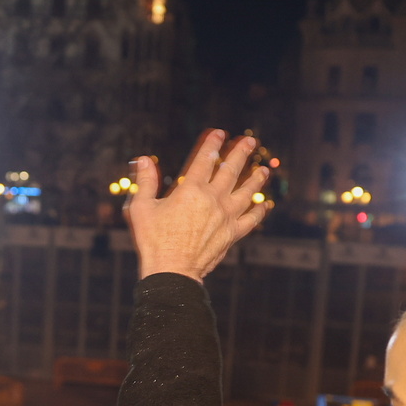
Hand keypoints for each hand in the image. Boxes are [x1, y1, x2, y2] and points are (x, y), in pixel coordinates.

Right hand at [124, 129, 269, 282]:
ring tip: (264, 169)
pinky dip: (259, 210)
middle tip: (250, 142)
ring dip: (256, 179)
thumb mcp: (141, 208)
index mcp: (191, 190)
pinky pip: (251, 219)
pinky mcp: (232, 234)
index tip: (219, 133)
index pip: (205, 160)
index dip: (213, 144)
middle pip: (231, 170)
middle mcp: (213, 199)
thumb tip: (143, 159)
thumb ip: (145, 182)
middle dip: (241, 153)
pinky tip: (265, 204)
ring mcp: (225, 217)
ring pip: (246, 192)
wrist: (172, 272)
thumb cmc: (153, 241)